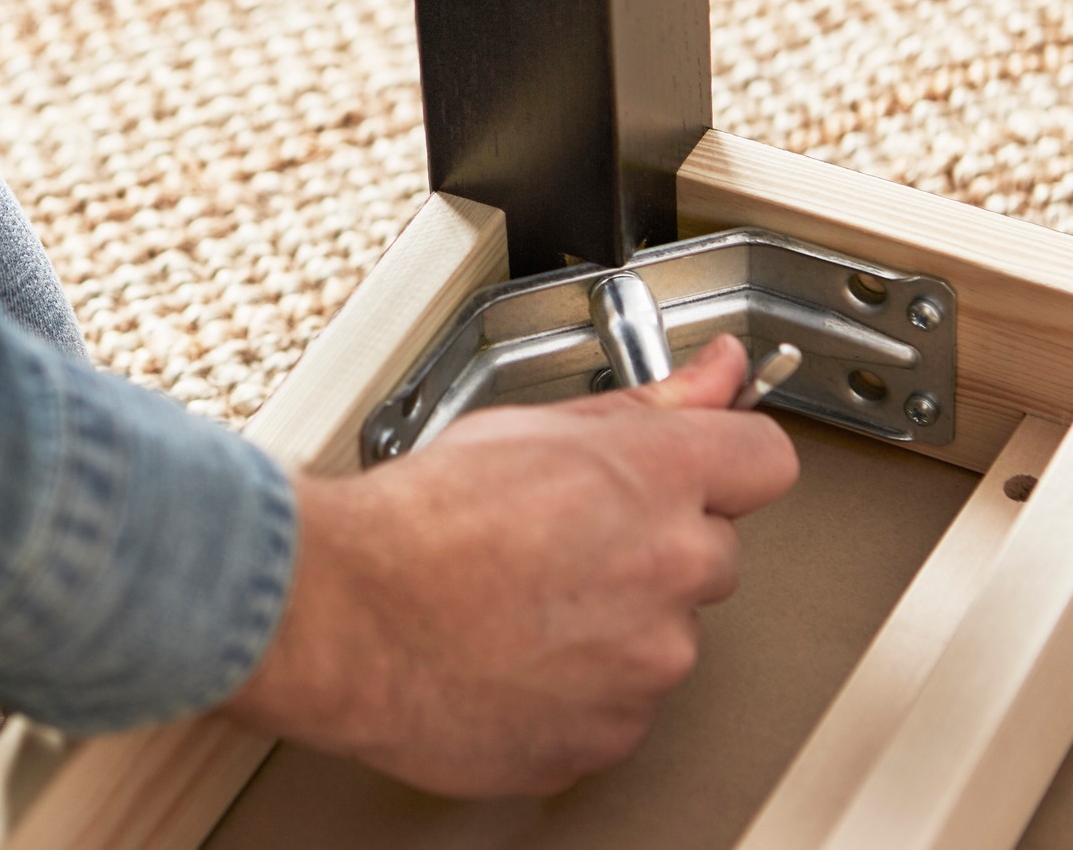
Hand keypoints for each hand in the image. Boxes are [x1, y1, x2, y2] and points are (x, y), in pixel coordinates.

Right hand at [219, 335, 796, 797]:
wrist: (345, 618)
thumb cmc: (413, 523)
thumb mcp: (527, 429)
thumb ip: (645, 403)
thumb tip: (717, 372)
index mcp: (656, 479)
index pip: (763, 459)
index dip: (724, 462)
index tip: (697, 471)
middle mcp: (670, 572)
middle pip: (709, 553)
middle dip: (653, 546)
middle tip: (563, 541)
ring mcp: (646, 664)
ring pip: (663, 636)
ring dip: (614, 622)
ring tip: (519, 602)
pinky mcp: (610, 736)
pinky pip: (620, 706)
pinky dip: (578, 689)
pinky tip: (512, 654)